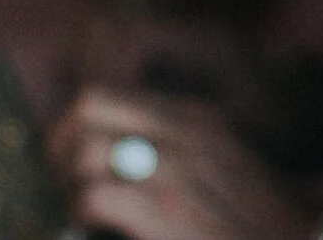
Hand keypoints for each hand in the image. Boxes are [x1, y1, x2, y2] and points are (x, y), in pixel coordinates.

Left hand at [49, 87, 307, 239]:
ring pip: (85, 151)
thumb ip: (183, 156)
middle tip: (59, 182)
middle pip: (89, 107)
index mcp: (198, 123)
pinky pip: (95, 196)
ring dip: (70, 184)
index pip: (111, 97)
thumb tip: (123, 163)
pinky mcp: (166, 214)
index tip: (68, 161)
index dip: (77, 127)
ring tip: (76, 210)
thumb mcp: (229, 171)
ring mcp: (176, 175)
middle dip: (60, 143)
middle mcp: (186, 137)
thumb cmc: (263, 226)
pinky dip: (82, 213)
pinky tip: (92, 228)